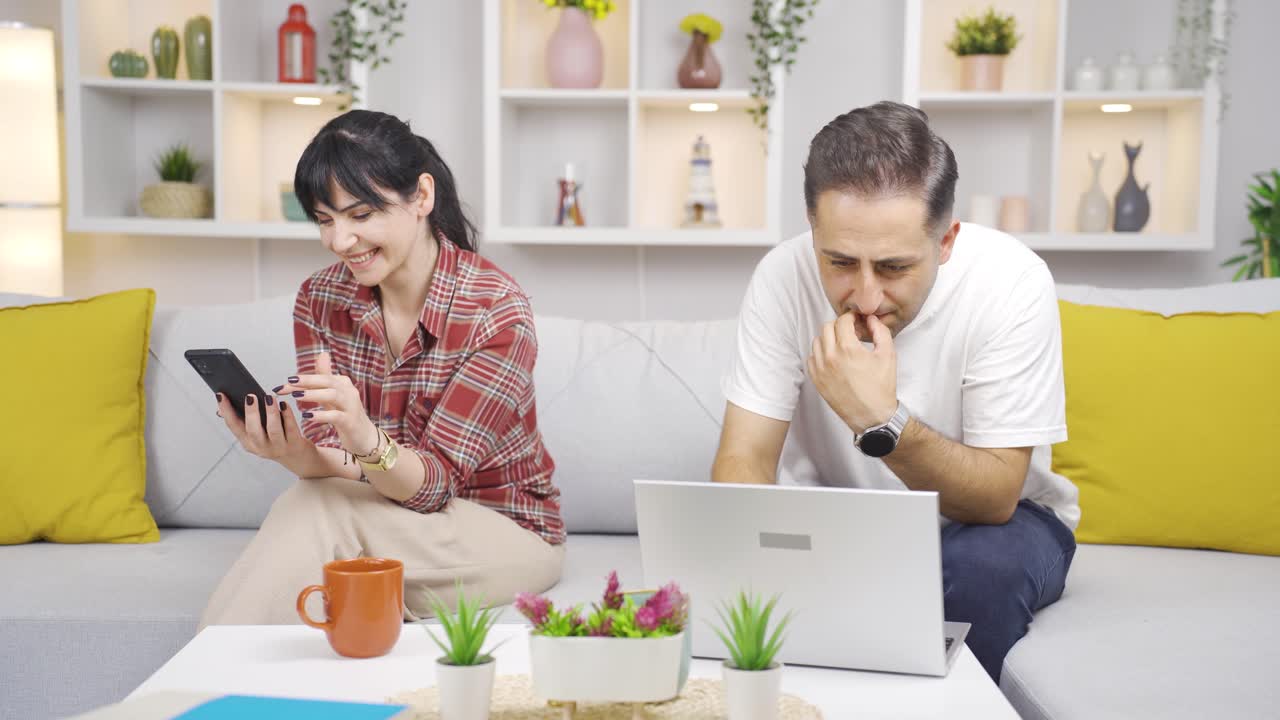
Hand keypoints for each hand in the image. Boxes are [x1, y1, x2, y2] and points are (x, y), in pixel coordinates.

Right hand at [215, 391, 316, 474]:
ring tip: (269, 397)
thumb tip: (224, 405)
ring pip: (273, 430)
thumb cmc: (275, 439)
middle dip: (250, 413)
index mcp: (248, 442)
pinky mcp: (294, 444)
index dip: (226, 411)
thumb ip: (244, 421)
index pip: (233, 426)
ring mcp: (278, 447)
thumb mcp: (257, 434)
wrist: (298, 458)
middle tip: (250, 396)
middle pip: (252, 431)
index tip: (220, 395)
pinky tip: (284, 404)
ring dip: (270, 413)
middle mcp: (261, 447)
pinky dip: (288, 415)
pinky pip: (291, 428)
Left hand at [275, 351, 378, 456]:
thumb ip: (326, 377)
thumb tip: (322, 354)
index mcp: (343, 383)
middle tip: (288, 383)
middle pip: (327, 381)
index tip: (282, 384)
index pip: (321, 377)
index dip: (301, 379)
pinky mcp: (351, 422)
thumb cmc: (347, 415)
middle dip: (306, 381)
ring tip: (296, 396)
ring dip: (313, 394)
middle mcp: (349, 391)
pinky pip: (336, 416)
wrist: (365, 437)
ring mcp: (352, 406)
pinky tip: (308, 416)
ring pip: (332, 395)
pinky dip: (321, 415)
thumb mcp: (335, 395)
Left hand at [807, 312, 898, 432]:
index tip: (857, 321)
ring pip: (817, 341)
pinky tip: (834, 359)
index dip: (851, 318)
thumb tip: (870, 319)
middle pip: (827, 327)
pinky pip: (812, 358)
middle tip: (851, 332)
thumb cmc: (881, 388)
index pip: (842, 321)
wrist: (872, 416)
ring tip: (842, 345)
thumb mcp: (888, 355)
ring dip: (829, 338)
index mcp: (847, 348)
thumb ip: (880, 331)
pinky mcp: (816, 380)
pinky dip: (821, 354)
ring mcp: (820, 369)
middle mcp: (830, 357)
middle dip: (840, 326)